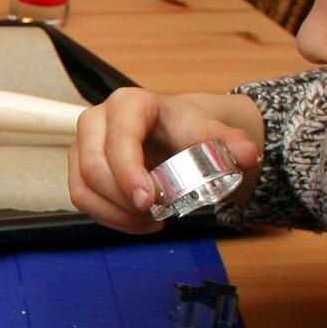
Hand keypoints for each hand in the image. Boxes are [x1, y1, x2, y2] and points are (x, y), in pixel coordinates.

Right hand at [67, 89, 264, 233]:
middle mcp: (96, 120)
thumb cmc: (183, 128)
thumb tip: (249, 155)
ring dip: (114, 214)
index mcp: (129, 104)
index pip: (119, 140)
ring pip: (82, 187)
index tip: (149, 202)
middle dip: (121, 200)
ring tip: (148, 222)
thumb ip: (230, 142)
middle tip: (153, 216)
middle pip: (93, 168)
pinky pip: (81, 199)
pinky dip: (108, 217)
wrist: (168, 130)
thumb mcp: (208, 131)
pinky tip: (136, 222)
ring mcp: (82, 144)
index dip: (129, 174)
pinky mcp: (77, 167)